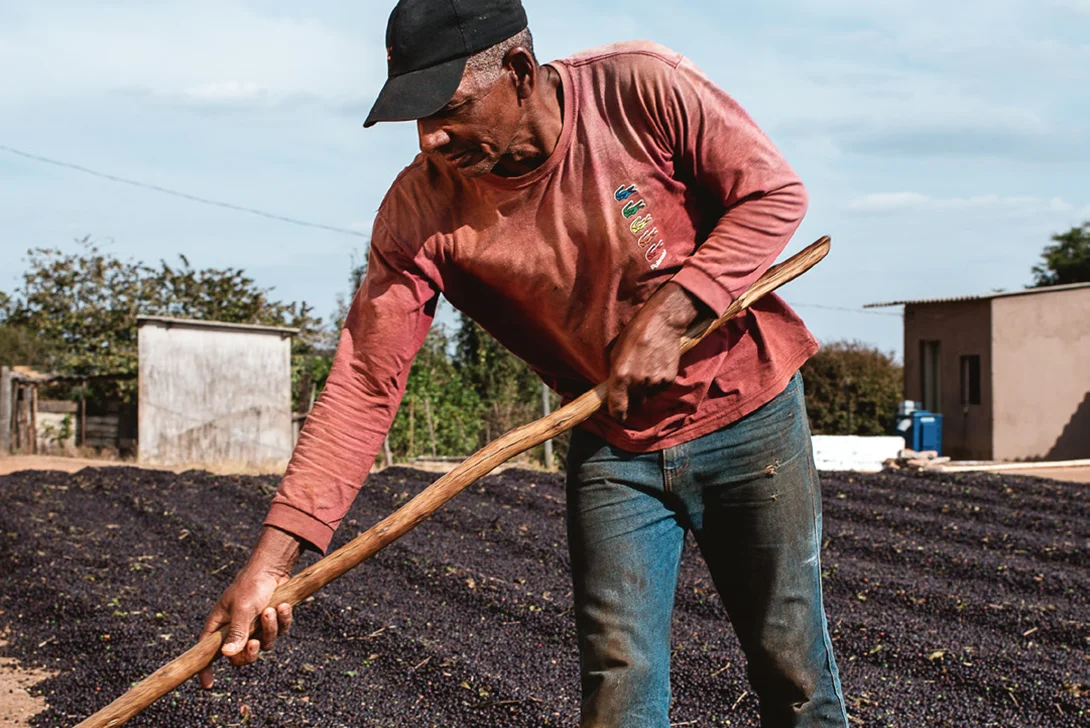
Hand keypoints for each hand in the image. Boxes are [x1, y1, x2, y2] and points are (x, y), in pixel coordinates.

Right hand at [197, 527, 300, 687]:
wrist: (273, 567)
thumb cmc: (250, 585)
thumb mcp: (242, 609)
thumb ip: (236, 632)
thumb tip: (227, 656)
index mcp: (219, 626)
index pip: (208, 653)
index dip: (206, 669)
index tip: (207, 684)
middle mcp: (235, 629)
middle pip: (241, 657)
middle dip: (250, 653)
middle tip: (254, 642)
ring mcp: (255, 627)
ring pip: (265, 644)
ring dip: (270, 629)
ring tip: (271, 610)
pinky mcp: (272, 622)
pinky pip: (280, 632)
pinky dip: (283, 621)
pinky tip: (284, 606)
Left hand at [607, 282, 703, 421]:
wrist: (662, 323)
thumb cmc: (635, 334)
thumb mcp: (616, 353)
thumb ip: (615, 375)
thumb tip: (614, 391)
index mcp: (621, 376)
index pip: (618, 408)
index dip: (617, 414)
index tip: (618, 415)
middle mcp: (638, 382)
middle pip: (635, 403)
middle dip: (632, 397)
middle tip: (633, 382)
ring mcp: (654, 382)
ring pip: (648, 396)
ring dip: (646, 389)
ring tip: (646, 368)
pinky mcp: (668, 379)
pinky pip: (659, 389)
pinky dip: (657, 383)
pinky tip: (655, 366)